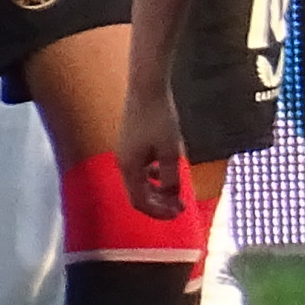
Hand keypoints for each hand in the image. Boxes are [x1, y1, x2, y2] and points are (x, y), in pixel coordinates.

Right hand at [115, 76, 189, 222]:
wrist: (147, 90)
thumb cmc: (160, 119)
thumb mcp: (171, 151)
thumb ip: (171, 176)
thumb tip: (173, 195)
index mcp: (130, 168)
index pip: (140, 202)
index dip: (158, 212)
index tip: (178, 214)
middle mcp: (123, 163)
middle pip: (138, 194)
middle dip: (159, 203)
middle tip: (181, 207)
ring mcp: (126, 154)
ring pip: (140, 182)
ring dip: (158, 190)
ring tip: (177, 192)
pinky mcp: (131, 145)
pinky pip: (141, 169)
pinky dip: (154, 176)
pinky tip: (167, 172)